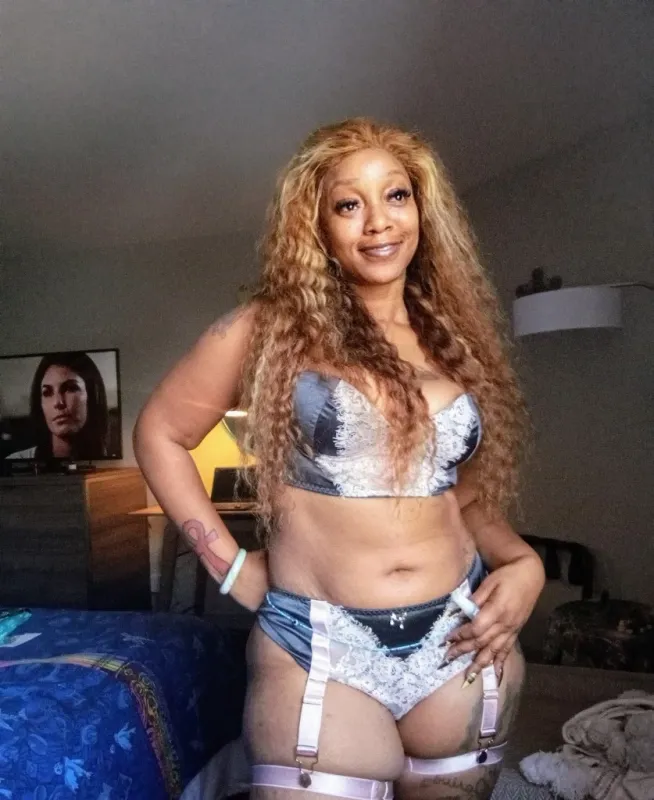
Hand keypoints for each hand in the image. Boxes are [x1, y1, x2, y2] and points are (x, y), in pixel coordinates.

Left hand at [445, 554, 544, 679]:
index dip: (461, 635)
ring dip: (480, 663)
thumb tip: (463, 610)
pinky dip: (500, 663)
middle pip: (482, 642)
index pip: (476, 628)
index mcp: (497, 610)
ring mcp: (512, 629)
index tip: (448, 638)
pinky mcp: (516, 631)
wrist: (530, 575)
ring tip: (468, 676)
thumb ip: (477, 598)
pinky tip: (495, 674)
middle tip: (448, 657)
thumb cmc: (508, 576)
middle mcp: (505, 624)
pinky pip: (507, 650)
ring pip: (494, 650)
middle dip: (464, 650)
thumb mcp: (490, 582)